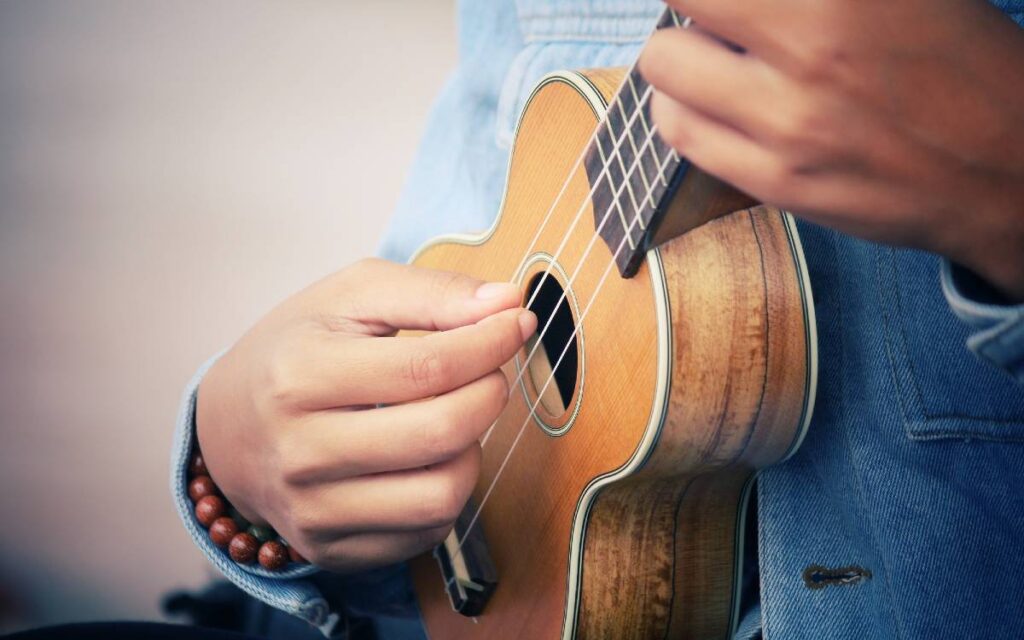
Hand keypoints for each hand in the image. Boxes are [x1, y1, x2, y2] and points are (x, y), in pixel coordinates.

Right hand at [195, 258, 535, 571]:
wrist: (227, 427)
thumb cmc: (299, 348)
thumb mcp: (351, 297)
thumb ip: (431, 293)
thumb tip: (509, 303)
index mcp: (299, 374)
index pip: (428, 367)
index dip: (490, 344)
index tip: (515, 324)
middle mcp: (300, 451)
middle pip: (440, 433)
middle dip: (489, 394)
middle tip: (489, 372)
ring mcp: (313, 510)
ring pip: (441, 495)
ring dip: (472, 449)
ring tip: (456, 417)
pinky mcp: (330, 549)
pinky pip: (425, 531)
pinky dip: (447, 490)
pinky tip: (430, 457)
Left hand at [639, 0, 1023, 298]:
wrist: (1008, 172)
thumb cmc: (961, 65)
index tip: (723, 0)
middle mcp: (811, 51)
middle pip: (677, 5)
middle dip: (695, 6)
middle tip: (724, 17)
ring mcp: (787, 124)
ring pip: (661, 66)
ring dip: (681, 55)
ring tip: (718, 58)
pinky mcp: (775, 181)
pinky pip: (678, 132)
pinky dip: (683, 108)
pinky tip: (714, 102)